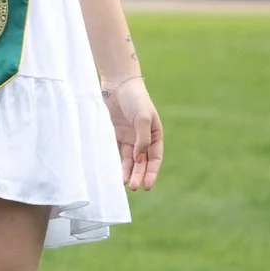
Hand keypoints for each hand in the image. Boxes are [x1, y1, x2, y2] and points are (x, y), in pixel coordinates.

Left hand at [103, 71, 162, 189]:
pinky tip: (114, 171)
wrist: (117, 83)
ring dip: (128, 171)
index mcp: (154, 134)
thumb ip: (142, 138)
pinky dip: (116, 161)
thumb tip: (140, 158)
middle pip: (142, 161)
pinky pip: (116, 151)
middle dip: (139, 175)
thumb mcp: (143, 117)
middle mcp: (142, 138)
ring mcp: (129, 137)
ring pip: (129, 159)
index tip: (147, 185)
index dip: (152, 172)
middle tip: (134, 187)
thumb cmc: (135, 98)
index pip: (155, 158)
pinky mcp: (115, 133)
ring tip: (125, 183)